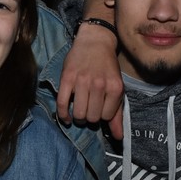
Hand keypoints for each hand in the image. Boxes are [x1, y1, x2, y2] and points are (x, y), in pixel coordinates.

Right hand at [57, 21, 123, 138]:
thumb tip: (118, 138)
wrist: (95, 41)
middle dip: (90, 118)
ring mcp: (82, 81)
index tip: (100, 108)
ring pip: (78, 113)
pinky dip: (63, 115)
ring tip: (79, 111)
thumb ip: (117, 113)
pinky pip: (62, 104)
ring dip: (77, 117)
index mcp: (114, 87)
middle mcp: (99, 84)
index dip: (102, 115)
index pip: (106, 117)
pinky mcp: (67, 78)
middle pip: (92, 117)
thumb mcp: (116, 88)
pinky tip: (66, 118)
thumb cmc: (107, 67)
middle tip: (89, 110)